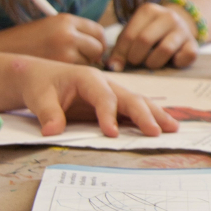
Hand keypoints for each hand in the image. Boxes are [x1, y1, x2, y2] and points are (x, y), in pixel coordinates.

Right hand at [0, 14, 105, 65]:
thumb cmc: (25, 41)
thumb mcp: (50, 28)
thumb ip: (74, 32)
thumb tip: (99, 46)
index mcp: (65, 20)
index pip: (97, 31)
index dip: (97, 42)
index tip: (93, 49)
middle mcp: (67, 34)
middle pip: (97, 47)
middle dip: (93, 56)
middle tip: (81, 61)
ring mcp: (64, 51)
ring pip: (88, 62)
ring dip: (81, 65)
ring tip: (61, 64)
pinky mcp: (58, 67)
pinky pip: (76, 73)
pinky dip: (71, 74)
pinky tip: (56, 72)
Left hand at [8, 57, 178, 136]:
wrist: (39, 77)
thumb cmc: (40, 85)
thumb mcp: (38, 97)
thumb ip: (48, 113)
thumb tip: (52, 132)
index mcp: (88, 78)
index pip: (104, 97)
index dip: (109, 115)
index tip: (111, 134)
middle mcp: (106, 83)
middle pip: (130, 98)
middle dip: (144, 115)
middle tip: (156, 132)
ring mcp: (113, 92)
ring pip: (139, 102)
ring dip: (156, 115)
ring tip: (173, 128)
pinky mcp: (114, 102)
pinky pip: (135, 109)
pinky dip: (150, 117)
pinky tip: (163, 126)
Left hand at [109, 3, 197, 70]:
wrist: (178, 26)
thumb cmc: (148, 33)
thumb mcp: (133, 34)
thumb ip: (121, 48)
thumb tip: (112, 67)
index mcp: (148, 10)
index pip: (129, 35)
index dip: (120, 54)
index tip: (116, 65)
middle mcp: (168, 16)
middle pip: (145, 40)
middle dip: (135, 57)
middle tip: (135, 62)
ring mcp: (182, 29)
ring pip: (165, 49)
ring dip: (153, 62)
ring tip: (150, 63)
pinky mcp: (194, 44)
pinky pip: (186, 57)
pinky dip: (177, 63)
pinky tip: (171, 61)